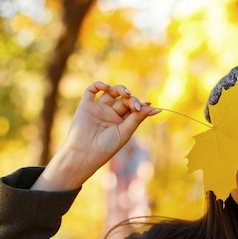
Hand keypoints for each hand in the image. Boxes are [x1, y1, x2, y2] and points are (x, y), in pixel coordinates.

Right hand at [32, 82, 159, 190]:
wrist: (84, 153)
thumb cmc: (106, 147)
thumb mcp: (125, 132)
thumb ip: (137, 118)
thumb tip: (153, 108)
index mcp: (121, 123)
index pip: (133, 109)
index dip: (142, 105)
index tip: (150, 106)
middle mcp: (110, 115)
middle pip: (124, 100)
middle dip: (132, 100)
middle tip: (136, 106)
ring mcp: (98, 109)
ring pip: (111, 93)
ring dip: (120, 89)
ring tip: (125, 93)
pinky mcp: (86, 106)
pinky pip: (91, 90)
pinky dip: (99, 85)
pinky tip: (106, 87)